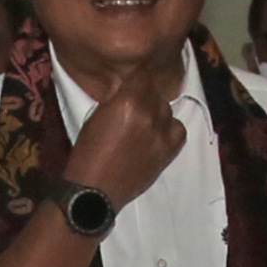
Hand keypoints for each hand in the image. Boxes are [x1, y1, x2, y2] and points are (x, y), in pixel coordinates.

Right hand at [63, 60, 185, 213]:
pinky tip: (156, 134)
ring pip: (166, 110)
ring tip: (142, 123)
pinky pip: (179, 130)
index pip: (142, 75)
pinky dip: (169, 129)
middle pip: (155, 92)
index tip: (130, 84)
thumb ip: (113, 99)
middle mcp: (149, 113)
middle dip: (143, 96)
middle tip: (131, 107)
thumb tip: (124, 86)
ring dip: (155, 112)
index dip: (135, 79)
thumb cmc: (87, 155)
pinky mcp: (168, 151)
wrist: (95, 192)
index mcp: (127, 101)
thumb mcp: (94, 117)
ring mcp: (161, 133)